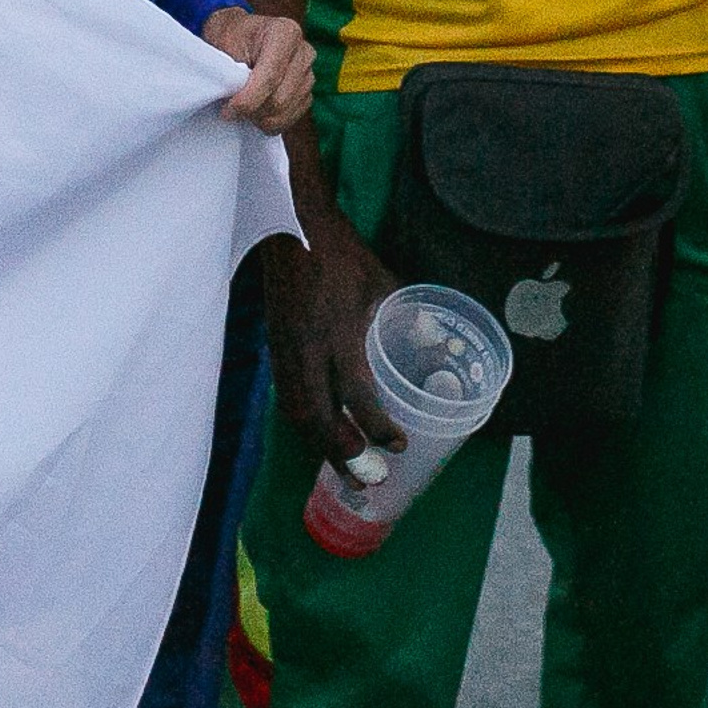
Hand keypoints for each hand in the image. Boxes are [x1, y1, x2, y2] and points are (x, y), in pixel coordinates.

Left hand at [202, 7, 314, 133]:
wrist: (240, 36)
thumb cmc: (230, 39)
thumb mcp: (224, 48)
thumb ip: (231, 75)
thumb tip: (235, 104)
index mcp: (285, 33)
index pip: (270, 77)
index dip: (248, 99)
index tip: (227, 110)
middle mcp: (304, 52)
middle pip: (280, 98)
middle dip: (252, 111)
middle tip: (230, 110)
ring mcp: (308, 73)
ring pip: (285, 111)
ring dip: (260, 117)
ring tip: (242, 109)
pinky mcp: (307, 92)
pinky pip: (291, 118)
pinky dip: (270, 122)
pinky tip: (255, 111)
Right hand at [263, 204, 402, 471]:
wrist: (291, 228)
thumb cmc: (341, 252)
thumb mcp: (381, 279)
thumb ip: (404, 314)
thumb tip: (433, 342)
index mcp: (339, 331)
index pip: (356, 393)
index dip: (376, 425)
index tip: (398, 444)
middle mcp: (309, 350)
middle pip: (320, 418)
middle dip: (343, 454)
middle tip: (369, 479)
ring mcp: (286, 352)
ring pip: (299, 413)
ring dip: (321, 446)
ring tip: (346, 469)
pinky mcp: (274, 349)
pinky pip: (287, 398)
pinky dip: (304, 425)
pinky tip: (320, 436)